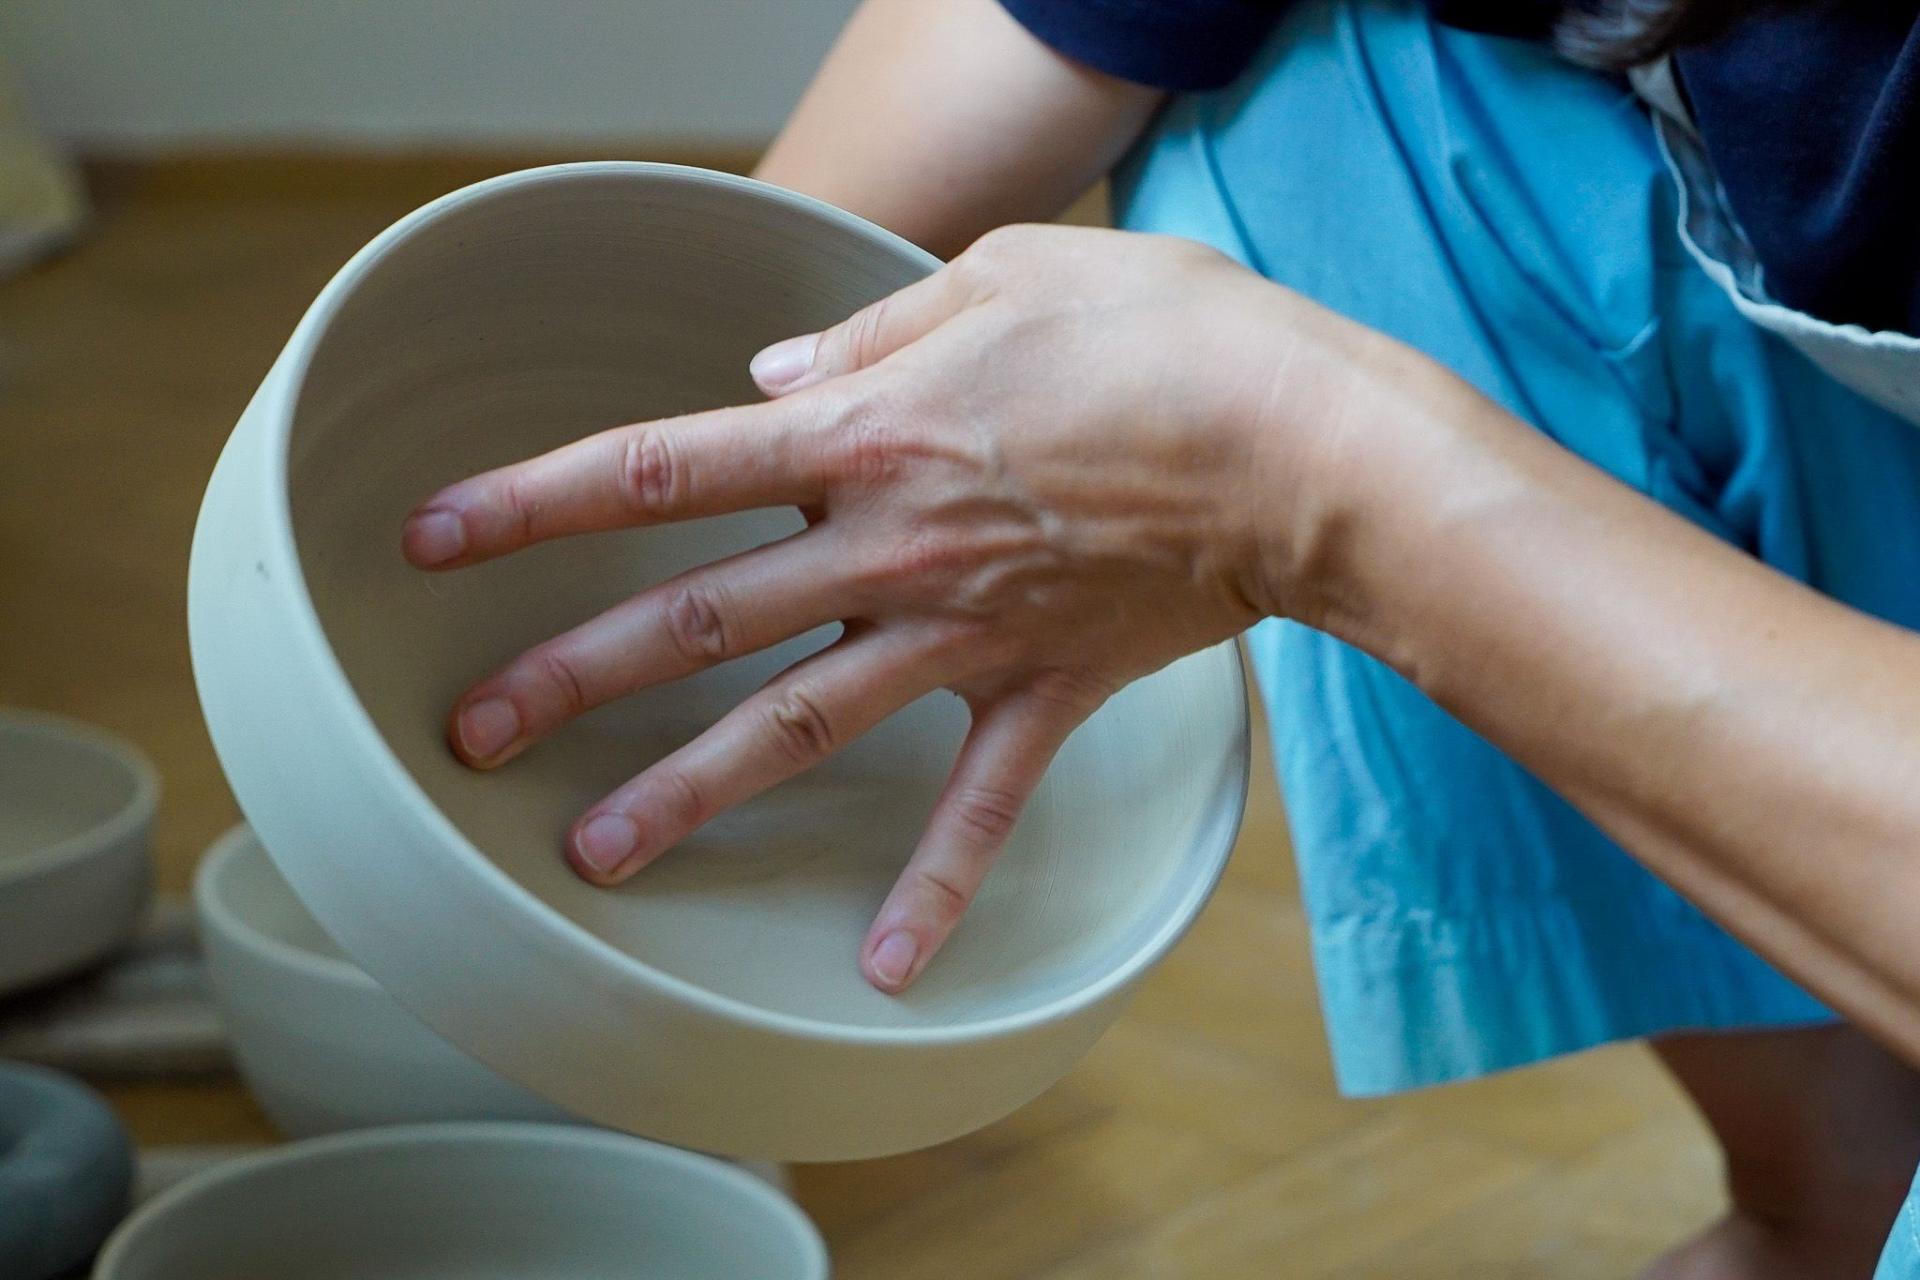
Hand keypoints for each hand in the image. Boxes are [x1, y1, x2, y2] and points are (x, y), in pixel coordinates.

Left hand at [402, 224, 1371, 991]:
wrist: (1304, 444)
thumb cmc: (1165, 334)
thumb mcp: (1006, 278)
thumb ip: (871, 334)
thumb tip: (776, 374)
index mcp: (865, 434)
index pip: (663, 469)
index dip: (534, 501)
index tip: (432, 538)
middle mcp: (891, 546)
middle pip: (699, 619)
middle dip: (571, 676)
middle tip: (468, 735)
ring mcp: (966, 632)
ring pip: (802, 725)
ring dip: (693, 791)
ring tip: (594, 856)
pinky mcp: (1048, 689)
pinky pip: (980, 808)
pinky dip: (935, 888)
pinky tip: (887, 973)